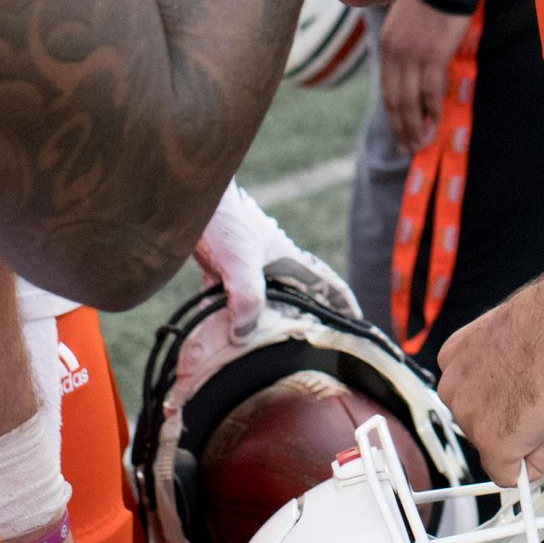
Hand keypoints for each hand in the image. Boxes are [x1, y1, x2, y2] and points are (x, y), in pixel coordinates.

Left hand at [192, 182, 358, 336]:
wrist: (188, 197)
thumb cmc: (222, 221)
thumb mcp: (240, 263)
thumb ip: (247, 299)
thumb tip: (243, 336)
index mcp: (286, 257)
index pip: (324, 281)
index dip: (342, 300)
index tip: (355, 322)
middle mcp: (269, 260)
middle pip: (292, 294)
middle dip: (297, 318)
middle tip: (301, 346)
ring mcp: (245, 262)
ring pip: (258, 298)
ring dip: (257, 319)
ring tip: (256, 344)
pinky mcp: (220, 265)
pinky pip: (226, 295)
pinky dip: (222, 311)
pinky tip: (211, 328)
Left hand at [380, 0, 471, 149]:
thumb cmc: (432, 0)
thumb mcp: (406, 24)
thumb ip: (404, 48)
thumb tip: (411, 74)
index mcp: (387, 45)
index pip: (387, 89)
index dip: (393, 114)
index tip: (399, 132)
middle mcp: (394, 53)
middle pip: (394, 100)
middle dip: (400, 127)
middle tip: (407, 148)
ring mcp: (412, 56)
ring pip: (409, 101)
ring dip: (414, 126)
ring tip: (419, 144)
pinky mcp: (433, 56)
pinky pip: (430, 91)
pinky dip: (432, 110)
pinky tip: (434, 124)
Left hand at [436, 280, 543, 485]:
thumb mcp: (511, 339)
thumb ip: (502, 367)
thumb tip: (515, 383)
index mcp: (455, 357)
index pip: (474, 397)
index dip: (505, 401)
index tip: (520, 398)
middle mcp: (454, 387)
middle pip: (484, 425)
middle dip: (516, 422)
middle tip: (542, 399)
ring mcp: (470, 418)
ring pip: (500, 450)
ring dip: (529, 438)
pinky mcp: (492, 445)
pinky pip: (511, 476)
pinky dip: (534, 466)